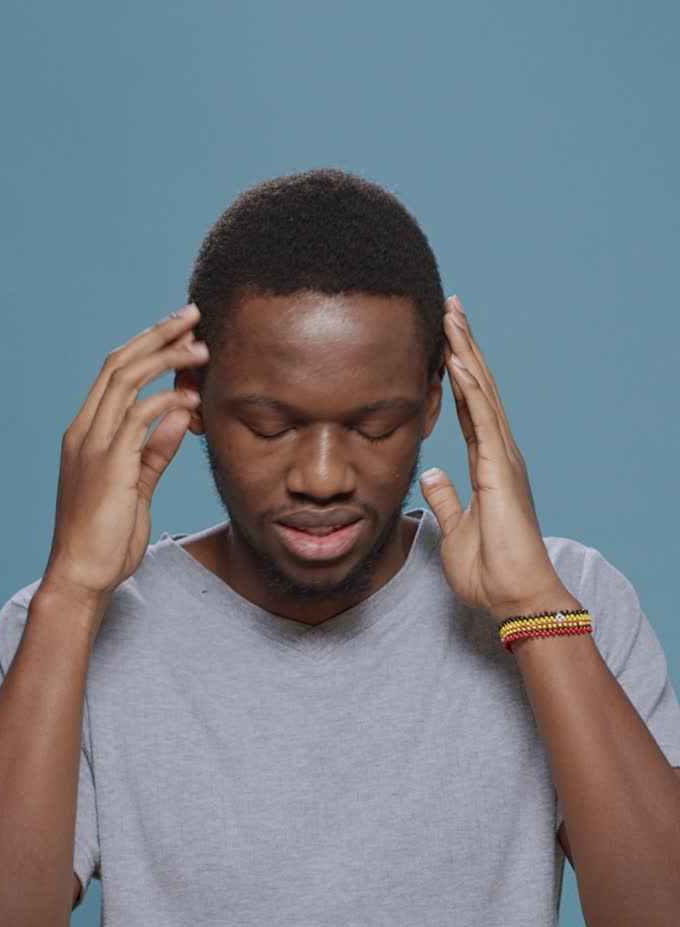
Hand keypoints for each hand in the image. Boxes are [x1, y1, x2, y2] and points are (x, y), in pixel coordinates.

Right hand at [42, 303, 209, 605]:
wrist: (82, 576)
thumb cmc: (107, 539)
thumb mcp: (137, 488)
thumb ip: (155, 451)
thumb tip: (181, 416)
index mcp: (87, 434)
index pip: (114, 373)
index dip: (148, 346)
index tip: (181, 331)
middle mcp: (84, 431)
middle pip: (118, 363)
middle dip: (157, 334)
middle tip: (194, 315)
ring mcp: (92, 445)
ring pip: (125, 380)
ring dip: (166, 359)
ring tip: (202, 349)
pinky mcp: (107, 464)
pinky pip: (138, 418)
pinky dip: (166, 402)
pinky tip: (193, 400)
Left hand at [419, 296, 572, 622]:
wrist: (515, 596)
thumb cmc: (491, 571)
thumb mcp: (455, 529)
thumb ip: (446, 499)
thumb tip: (434, 473)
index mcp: (487, 465)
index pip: (468, 407)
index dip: (456, 373)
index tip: (443, 341)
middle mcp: (498, 454)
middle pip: (478, 389)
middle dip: (463, 347)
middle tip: (449, 308)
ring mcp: (502, 459)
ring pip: (482, 394)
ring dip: (466, 353)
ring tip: (452, 316)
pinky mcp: (500, 471)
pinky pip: (483, 421)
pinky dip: (471, 389)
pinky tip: (459, 360)